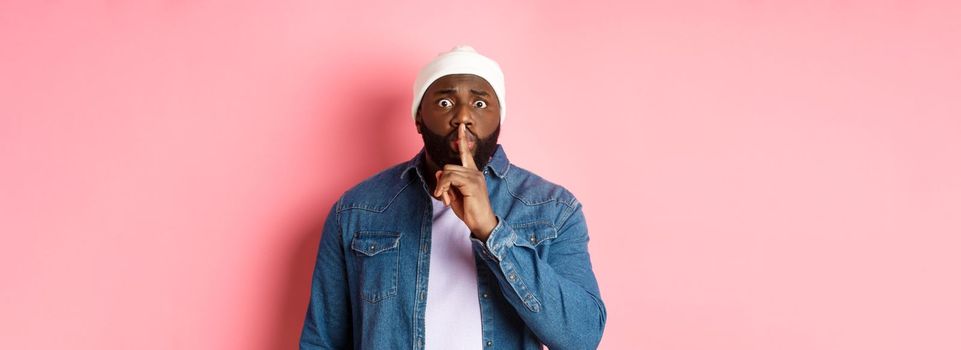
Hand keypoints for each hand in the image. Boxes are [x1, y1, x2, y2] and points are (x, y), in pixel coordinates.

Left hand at [433, 124, 497, 239]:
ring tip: (445, 199)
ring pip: (448, 172)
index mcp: (472, 173)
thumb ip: (448, 183)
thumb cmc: (470, 211)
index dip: (462, 139)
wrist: (482, 223)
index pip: (466, 153)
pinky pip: (450, 178)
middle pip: (449, 166)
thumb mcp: (455, 195)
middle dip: (441, 181)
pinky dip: (444, 188)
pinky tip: (446, 199)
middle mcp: (475, 172)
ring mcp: (475, 177)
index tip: (461, 127)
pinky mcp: (472, 184)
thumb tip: (439, 171)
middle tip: (442, 196)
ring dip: (441, 186)